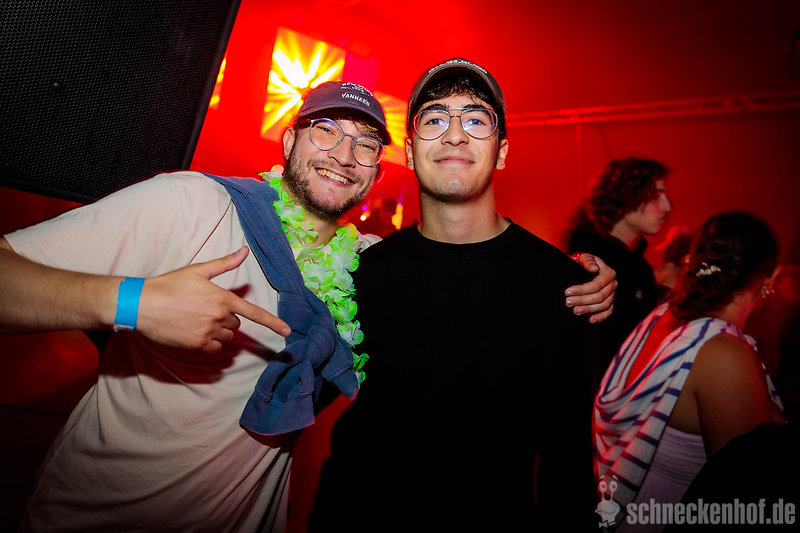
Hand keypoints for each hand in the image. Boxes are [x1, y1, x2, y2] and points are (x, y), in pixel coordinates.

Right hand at [137, 247, 290, 351]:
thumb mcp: (198, 271)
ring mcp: (207, 333)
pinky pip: (214, 348)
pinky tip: (195, 332)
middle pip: (235, 323)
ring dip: (219, 330)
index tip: (288, 332)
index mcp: (222, 298)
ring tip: (197, 319)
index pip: (254, 313)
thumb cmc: (170, 285)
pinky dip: (210, 342)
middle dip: (226, 317)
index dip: (273, 323)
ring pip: (226, 336)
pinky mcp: (196, 346)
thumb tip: (245, 251)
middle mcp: (218, 317)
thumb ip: (225, 263)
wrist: (142, 304)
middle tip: (205, 308)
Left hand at [565, 253, 616, 322]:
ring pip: (603, 305)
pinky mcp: (611, 303)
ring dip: (589, 309)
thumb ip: (587, 261)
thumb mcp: (583, 257)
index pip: (596, 284)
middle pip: (600, 296)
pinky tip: (589, 320)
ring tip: (575, 311)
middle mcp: (613, 284)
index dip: (582, 289)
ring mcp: (613, 294)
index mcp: (608, 272)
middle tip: (568, 302)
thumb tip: (593, 268)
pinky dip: (600, 317)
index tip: (567, 292)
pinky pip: (608, 312)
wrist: (585, 270)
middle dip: (583, 300)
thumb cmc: (583, 263)